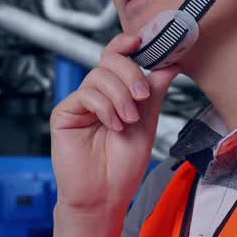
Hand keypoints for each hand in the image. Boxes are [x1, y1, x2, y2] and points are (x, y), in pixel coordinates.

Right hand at [49, 33, 179, 216]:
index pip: (117, 58)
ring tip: (128, 120)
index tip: (141, 40)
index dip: (126, 43)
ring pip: (99, 76)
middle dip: (130, 74)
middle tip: (142, 97)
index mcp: (115, 93)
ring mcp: (79, 103)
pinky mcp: (64, 114)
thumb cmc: (123, 165)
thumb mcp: (148, 122)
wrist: (106, 196)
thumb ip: (154, 91)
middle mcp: (96, 94)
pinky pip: (85, 95)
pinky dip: (105, 107)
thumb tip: (172, 62)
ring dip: (120, 96)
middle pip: (109, 61)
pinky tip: (113, 125)